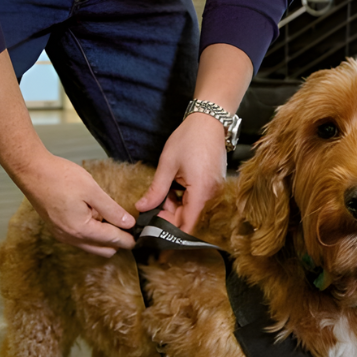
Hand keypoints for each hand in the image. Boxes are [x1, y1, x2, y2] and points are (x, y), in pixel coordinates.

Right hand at [14, 153, 135, 256]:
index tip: (140, 235)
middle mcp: (70, 238)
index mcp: (81, 230)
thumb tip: (128, 223)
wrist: (31, 171)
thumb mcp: (92, 191)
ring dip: (104, 237)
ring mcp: (62, 235)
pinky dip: (91, 233)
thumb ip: (111, 209)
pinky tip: (94, 215)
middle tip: (128, 225)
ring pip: (91, 246)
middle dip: (118, 241)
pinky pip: (80, 239)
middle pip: (103, 250)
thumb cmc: (59, 177)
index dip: (128, 238)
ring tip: (111, 217)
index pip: (112, 240)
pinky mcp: (57, 229)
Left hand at [135, 113, 226, 232]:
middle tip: (150, 212)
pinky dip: (184, 199)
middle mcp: (211, 194)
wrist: (210, 120)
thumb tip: (141, 208)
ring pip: (192, 209)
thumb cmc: (189, 138)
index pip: (187, 225)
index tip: (156, 236)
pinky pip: (197, 199)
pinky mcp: (214, 184)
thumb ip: (156, 190)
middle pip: (189, 218)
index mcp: (201, 191)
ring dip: (175, 208)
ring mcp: (214, 189)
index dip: (171, 234)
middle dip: (169, 218)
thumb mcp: (167, 165)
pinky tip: (172, 190)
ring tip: (160, 196)